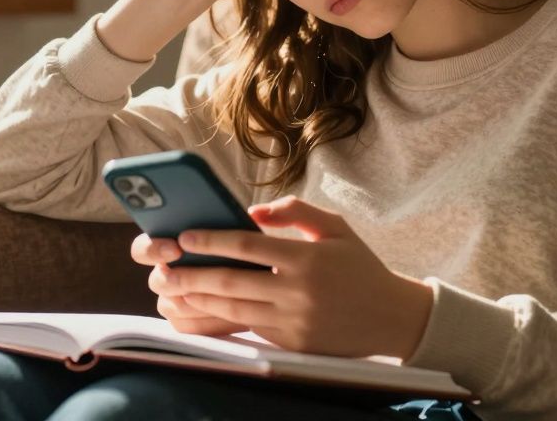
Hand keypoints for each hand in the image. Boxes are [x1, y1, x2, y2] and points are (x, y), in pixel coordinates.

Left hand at [148, 196, 434, 358]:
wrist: (392, 317)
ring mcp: (292, 321)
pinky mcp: (291, 343)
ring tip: (170, 291)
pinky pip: (247, 329)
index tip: (185, 236)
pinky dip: (218, 320)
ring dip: (196, 301)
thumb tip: (252, 212)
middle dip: (192, 275)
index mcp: (305, 258)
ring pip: (232, 311)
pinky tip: (198, 311)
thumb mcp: (335, 228)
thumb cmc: (360, 266)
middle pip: (231, 283)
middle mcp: (296, 292)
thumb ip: (295, 212)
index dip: (212, 241)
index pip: (248, 247)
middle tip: (163, 268)